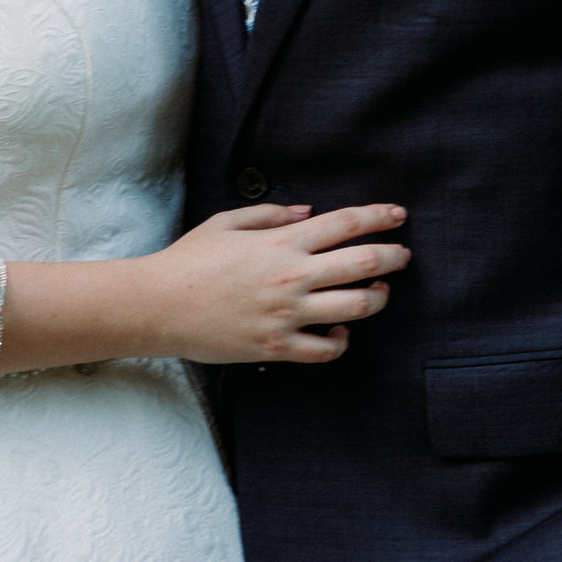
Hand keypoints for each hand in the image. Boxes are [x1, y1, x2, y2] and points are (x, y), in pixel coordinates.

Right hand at [147, 202, 409, 364]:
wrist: (157, 306)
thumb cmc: (188, 260)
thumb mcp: (226, 222)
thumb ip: (270, 214)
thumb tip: (308, 212)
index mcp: (280, 241)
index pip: (346, 224)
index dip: (380, 217)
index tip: (398, 216)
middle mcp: (291, 276)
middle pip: (364, 264)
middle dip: (393, 257)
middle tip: (403, 255)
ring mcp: (287, 314)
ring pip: (356, 307)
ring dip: (377, 298)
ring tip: (379, 292)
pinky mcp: (277, 347)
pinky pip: (326, 349)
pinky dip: (341, 341)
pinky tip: (340, 332)